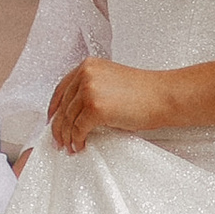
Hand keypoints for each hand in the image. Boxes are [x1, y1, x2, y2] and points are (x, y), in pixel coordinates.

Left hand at [48, 57, 170, 151]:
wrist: (162, 96)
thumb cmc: (144, 92)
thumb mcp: (111, 82)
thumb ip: (91, 89)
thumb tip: (74, 113)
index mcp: (88, 65)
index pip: (62, 88)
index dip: (53, 107)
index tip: (51, 120)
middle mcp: (85, 74)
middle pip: (63, 106)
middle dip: (58, 127)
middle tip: (58, 141)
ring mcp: (89, 90)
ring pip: (68, 120)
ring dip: (67, 137)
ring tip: (70, 148)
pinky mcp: (95, 108)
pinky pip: (78, 129)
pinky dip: (78, 141)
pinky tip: (81, 146)